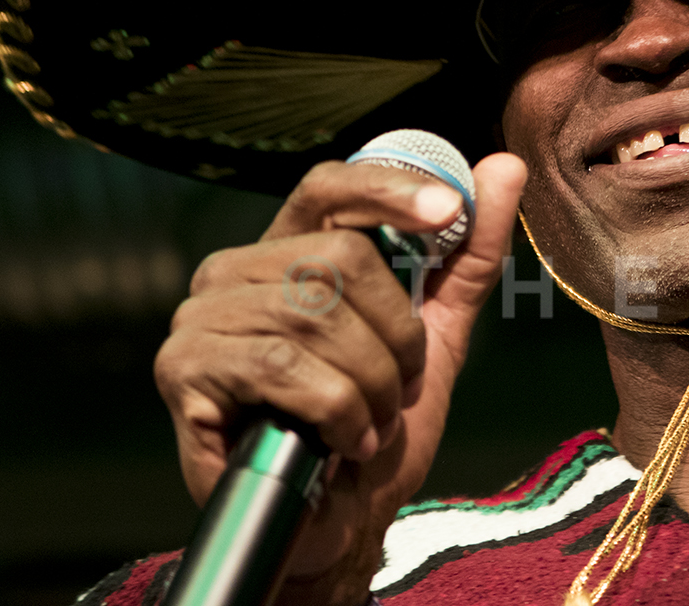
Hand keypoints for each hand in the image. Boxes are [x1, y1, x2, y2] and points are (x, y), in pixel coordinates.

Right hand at [153, 151, 527, 605]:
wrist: (338, 521)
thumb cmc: (376, 425)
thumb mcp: (437, 333)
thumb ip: (467, 254)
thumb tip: (504, 167)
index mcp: (290, 251)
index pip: (329, 188)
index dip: (387, 189)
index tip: (446, 211)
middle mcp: (236, 272)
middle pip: (337, 258)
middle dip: (395, 333)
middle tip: (403, 387)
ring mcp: (202, 317)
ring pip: (314, 314)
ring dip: (369, 381)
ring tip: (373, 422)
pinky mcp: (185, 369)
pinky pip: (281, 366)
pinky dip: (335, 410)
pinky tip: (343, 441)